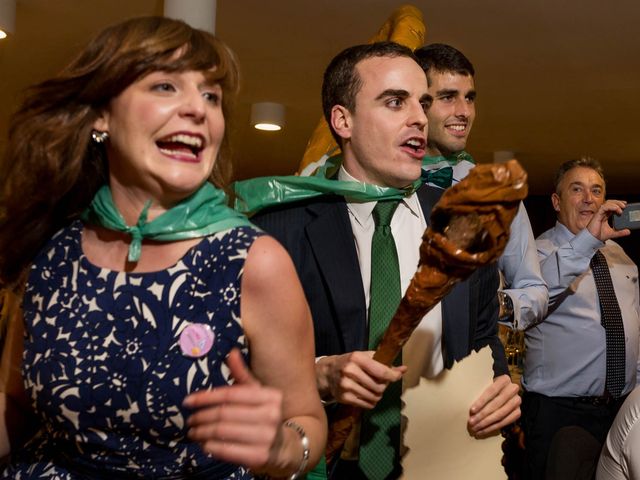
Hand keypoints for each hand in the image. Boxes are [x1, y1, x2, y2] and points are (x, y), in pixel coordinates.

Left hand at [184, 349, 283, 470]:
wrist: (283, 447)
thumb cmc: (264, 414)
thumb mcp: (256, 393)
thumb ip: (242, 374)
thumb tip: (231, 352)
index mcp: (270, 396)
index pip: (231, 394)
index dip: (206, 397)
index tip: (187, 401)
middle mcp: (271, 415)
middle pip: (225, 414)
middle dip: (202, 416)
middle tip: (190, 419)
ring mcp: (266, 437)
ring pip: (223, 432)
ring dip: (202, 432)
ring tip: (193, 432)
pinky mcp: (259, 457)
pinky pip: (227, 450)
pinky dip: (211, 447)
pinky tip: (204, 444)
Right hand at [315, 351, 405, 408]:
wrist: (328, 373)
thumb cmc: (350, 363)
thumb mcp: (365, 357)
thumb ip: (384, 362)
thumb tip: (403, 369)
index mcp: (357, 358)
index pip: (381, 371)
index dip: (393, 375)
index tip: (397, 376)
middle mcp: (350, 371)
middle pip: (379, 386)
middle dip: (384, 386)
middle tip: (380, 382)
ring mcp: (346, 386)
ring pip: (374, 397)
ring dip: (378, 395)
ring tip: (373, 388)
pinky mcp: (344, 398)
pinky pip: (367, 405)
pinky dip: (371, 402)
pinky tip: (367, 394)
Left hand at [468, 374, 520, 437]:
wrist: (505, 390)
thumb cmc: (490, 387)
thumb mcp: (486, 383)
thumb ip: (480, 389)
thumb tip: (466, 402)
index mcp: (504, 379)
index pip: (491, 391)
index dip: (481, 401)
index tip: (471, 410)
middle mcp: (513, 389)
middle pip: (496, 404)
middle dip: (482, 415)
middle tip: (471, 422)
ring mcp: (517, 401)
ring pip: (500, 415)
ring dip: (486, 423)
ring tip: (475, 428)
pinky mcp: (518, 412)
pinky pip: (505, 422)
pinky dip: (493, 427)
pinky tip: (483, 431)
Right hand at [587, 199, 629, 240]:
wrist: (591, 238)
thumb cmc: (598, 235)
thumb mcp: (612, 233)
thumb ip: (620, 232)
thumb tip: (628, 231)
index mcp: (605, 216)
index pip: (611, 207)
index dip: (618, 204)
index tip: (625, 206)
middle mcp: (602, 214)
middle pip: (610, 203)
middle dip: (618, 202)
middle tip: (625, 205)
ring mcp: (599, 214)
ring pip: (607, 203)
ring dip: (616, 204)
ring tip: (622, 207)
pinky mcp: (597, 215)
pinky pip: (604, 207)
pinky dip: (611, 206)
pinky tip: (617, 209)